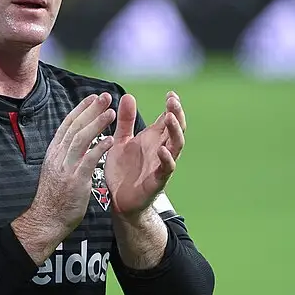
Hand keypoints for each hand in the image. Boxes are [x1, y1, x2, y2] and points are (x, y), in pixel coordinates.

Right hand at [13, 93, 115, 263]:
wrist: (46, 220)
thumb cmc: (53, 199)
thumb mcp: (55, 172)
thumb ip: (64, 157)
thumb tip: (72, 144)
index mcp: (54, 153)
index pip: (67, 125)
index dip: (81, 109)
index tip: (92, 98)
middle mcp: (58, 157)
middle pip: (76, 127)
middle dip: (91, 110)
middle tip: (105, 96)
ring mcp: (66, 168)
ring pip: (82, 139)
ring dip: (98, 124)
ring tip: (112, 112)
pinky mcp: (76, 181)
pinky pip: (89, 160)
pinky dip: (100, 148)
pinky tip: (111, 139)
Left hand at [104, 91, 185, 218]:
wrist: (117, 200)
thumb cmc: (122, 170)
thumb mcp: (121, 141)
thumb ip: (126, 121)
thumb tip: (128, 96)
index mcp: (153, 139)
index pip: (168, 119)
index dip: (172, 106)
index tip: (171, 93)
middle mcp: (161, 149)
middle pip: (176, 129)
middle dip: (176, 114)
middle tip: (172, 101)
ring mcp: (161, 165)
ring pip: (176, 146)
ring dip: (175, 131)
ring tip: (170, 117)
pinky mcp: (157, 181)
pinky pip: (166, 169)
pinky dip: (166, 159)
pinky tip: (162, 149)